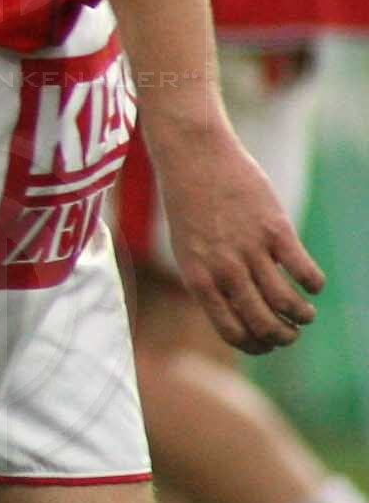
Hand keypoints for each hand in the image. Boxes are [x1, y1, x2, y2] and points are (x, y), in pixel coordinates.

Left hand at [152, 115, 323, 353]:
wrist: (193, 157)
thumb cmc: (190, 204)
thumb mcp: (189, 249)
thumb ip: (210, 280)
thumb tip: (239, 312)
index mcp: (199, 279)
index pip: (233, 332)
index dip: (257, 345)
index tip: (268, 343)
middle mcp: (224, 269)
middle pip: (264, 324)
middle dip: (283, 337)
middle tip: (291, 331)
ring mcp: (250, 250)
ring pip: (287, 303)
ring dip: (302, 315)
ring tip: (304, 312)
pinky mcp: (275, 229)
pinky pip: (304, 271)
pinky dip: (314, 284)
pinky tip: (312, 283)